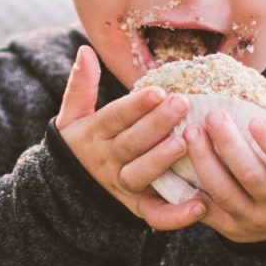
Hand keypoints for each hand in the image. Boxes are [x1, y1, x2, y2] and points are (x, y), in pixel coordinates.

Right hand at [55, 45, 206, 230]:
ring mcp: (121, 187)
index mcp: (93, 135)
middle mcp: (107, 162)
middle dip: (156, 124)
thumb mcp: (72, 115)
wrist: (66, 190)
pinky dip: (175, 215)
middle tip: (182, 103)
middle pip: (130, 144)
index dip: (134, 106)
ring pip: (140, 175)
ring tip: (185, 142)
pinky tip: (200, 204)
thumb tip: (85, 50)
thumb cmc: (81, 143)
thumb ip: (81, 86)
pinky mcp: (136, 209)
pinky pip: (154, 215)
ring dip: (161, 160)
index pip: (113, 118)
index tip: (157, 89)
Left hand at [181, 87, 265, 243]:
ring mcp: (250, 218)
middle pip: (251, 176)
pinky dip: (186, 188)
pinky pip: (203, 210)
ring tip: (190, 132)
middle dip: (229, 146)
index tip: (255, 119)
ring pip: (223, 192)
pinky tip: (174, 161)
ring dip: (204, 162)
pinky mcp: (227, 227)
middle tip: (212, 115)